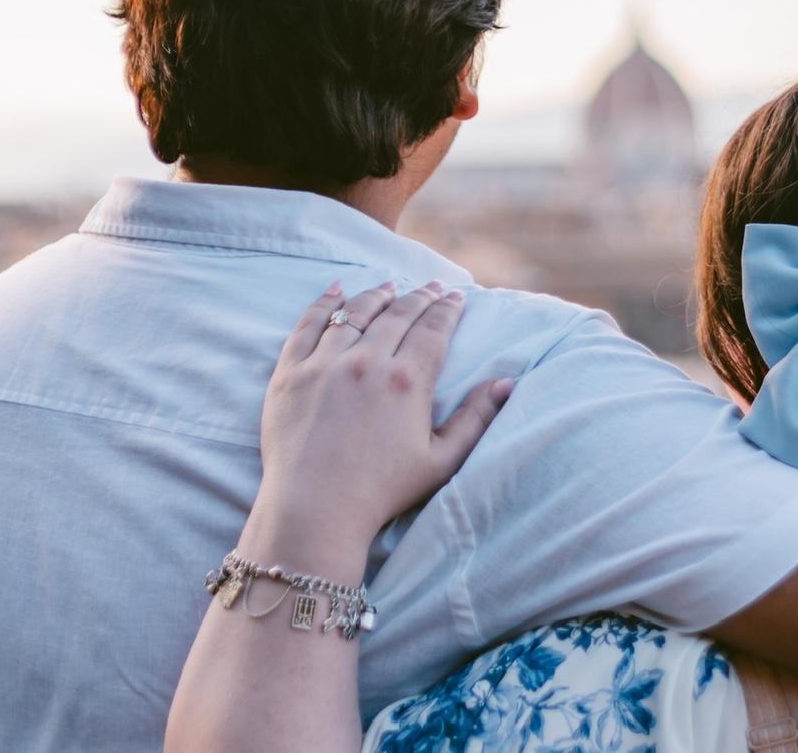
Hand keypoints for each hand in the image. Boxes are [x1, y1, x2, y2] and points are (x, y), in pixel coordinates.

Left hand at [244, 280, 511, 566]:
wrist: (315, 511)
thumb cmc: (383, 492)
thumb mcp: (441, 460)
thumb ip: (476, 418)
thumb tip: (506, 382)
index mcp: (407, 381)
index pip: (433, 329)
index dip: (447, 309)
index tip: (455, 296)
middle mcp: (367, 362)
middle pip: (398, 314)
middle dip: (420, 297)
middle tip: (431, 287)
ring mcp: (325, 363)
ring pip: (357, 313)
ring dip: (378, 295)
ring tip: (390, 286)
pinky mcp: (291, 372)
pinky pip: (308, 325)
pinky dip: (325, 304)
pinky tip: (337, 291)